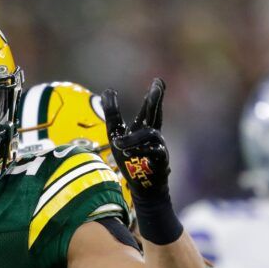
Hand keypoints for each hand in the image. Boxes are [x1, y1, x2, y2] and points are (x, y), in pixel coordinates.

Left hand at [101, 78, 169, 200]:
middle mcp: (155, 136)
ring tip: (118, 143)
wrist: (143, 187)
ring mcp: (159, 147)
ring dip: (133, 138)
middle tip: (157, 85)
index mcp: (145, 128)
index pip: (150, 109)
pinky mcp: (160, 162)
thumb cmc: (131, 160)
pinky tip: (129, 153)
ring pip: (149, 135)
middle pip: (155, 114)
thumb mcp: (116, 135)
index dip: (154, 96)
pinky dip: (140, 151)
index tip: (158, 80)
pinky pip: (153, 152)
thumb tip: (109, 90)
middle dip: (156, 100)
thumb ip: (113, 114)